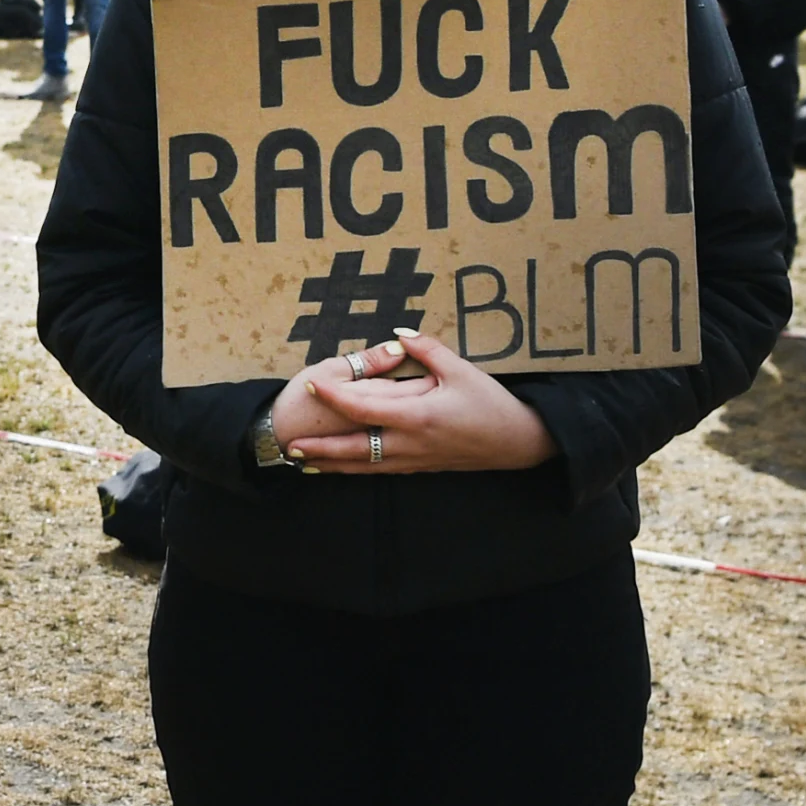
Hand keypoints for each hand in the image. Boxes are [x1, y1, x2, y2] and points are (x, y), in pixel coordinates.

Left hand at [272, 334, 558, 474]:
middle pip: (354, 448)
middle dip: (321, 448)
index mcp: (417, 416)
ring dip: (333, 465)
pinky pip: (380, 470)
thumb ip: (427, 349)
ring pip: (364, 466)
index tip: (312, 384)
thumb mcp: (462, 370)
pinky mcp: (420, 468)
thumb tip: (398, 334)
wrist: (516, 443)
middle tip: (290, 445)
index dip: (334, 395)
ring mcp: (414, 460)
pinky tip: (342, 468)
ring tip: (304, 463)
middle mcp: (409, 443)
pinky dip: (356, 470)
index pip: (363, 406)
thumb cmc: (491, 404)